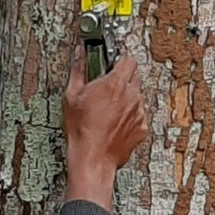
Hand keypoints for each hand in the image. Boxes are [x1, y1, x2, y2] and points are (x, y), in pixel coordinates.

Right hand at [63, 50, 146, 210]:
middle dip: (122, 78)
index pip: (128, 59)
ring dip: (126, 99)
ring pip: (137, 96)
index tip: (113, 61)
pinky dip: (129, 116)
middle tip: (107, 87)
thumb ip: (79, 70)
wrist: (93, 159)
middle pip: (134, 77)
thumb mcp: (72, 96)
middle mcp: (131, 96)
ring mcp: (139, 112)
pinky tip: (114, 123)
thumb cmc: (81, 131)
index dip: (120, 59)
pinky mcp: (142, 127)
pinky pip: (139, 115)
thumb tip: (80, 54)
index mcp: (114, 84)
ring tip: (109, 110)